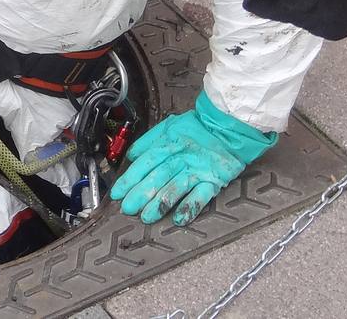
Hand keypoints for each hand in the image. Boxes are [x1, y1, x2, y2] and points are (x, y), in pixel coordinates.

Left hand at [110, 92, 275, 224]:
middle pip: (157, 176)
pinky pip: (200, 196)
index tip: (118, 193)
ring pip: (176, 187)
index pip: (145, 162)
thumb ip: (148, 141)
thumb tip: (131, 156)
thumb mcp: (168, 127)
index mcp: (168, 144)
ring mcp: (197, 169)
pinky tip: (179, 219)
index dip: (130, 178)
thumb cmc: (196, 128)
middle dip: (140, 194)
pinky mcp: (213, 180)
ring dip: (160, 204)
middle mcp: (181, 157)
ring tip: (147, 217)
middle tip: (128, 208)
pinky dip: (189, 208)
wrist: (227, 127)